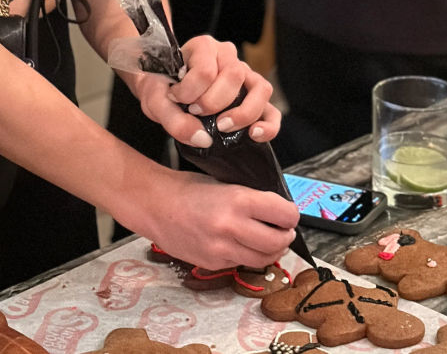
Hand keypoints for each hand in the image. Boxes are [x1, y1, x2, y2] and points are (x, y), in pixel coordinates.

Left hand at [133, 35, 280, 148]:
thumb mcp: (155, 101)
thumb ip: (173, 118)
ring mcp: (246, 75)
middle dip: (213, 102)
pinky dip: (268, 125)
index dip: (189, 92)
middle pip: (235, 75)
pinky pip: (272, 111)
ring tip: (222, 127)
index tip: (176, 98)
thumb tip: (203, 138)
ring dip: (243, 112)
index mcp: (204, 47)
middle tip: (195, 112)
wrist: (163, 91)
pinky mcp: (254, 98)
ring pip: (261, 89)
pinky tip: (254, 135)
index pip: (205, 70)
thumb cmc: (162, 88)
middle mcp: (229, 56)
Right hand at [143, 170, 299, 269]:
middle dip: (286, 235)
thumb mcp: (224, 183)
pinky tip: (242, 244)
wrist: (155, 205)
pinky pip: (242, 264)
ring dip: (272, 250)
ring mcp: (222, 249)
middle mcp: (232, 226)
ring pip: (264, 259)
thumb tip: (276, 209)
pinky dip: (249, 256)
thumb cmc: (187, 190)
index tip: (289, 213)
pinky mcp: (213, 263)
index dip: (291, 214)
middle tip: (284, 229)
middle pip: (279, 241)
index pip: (284, 214)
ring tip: (268, 239)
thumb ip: (250, 198)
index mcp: (238, 200)